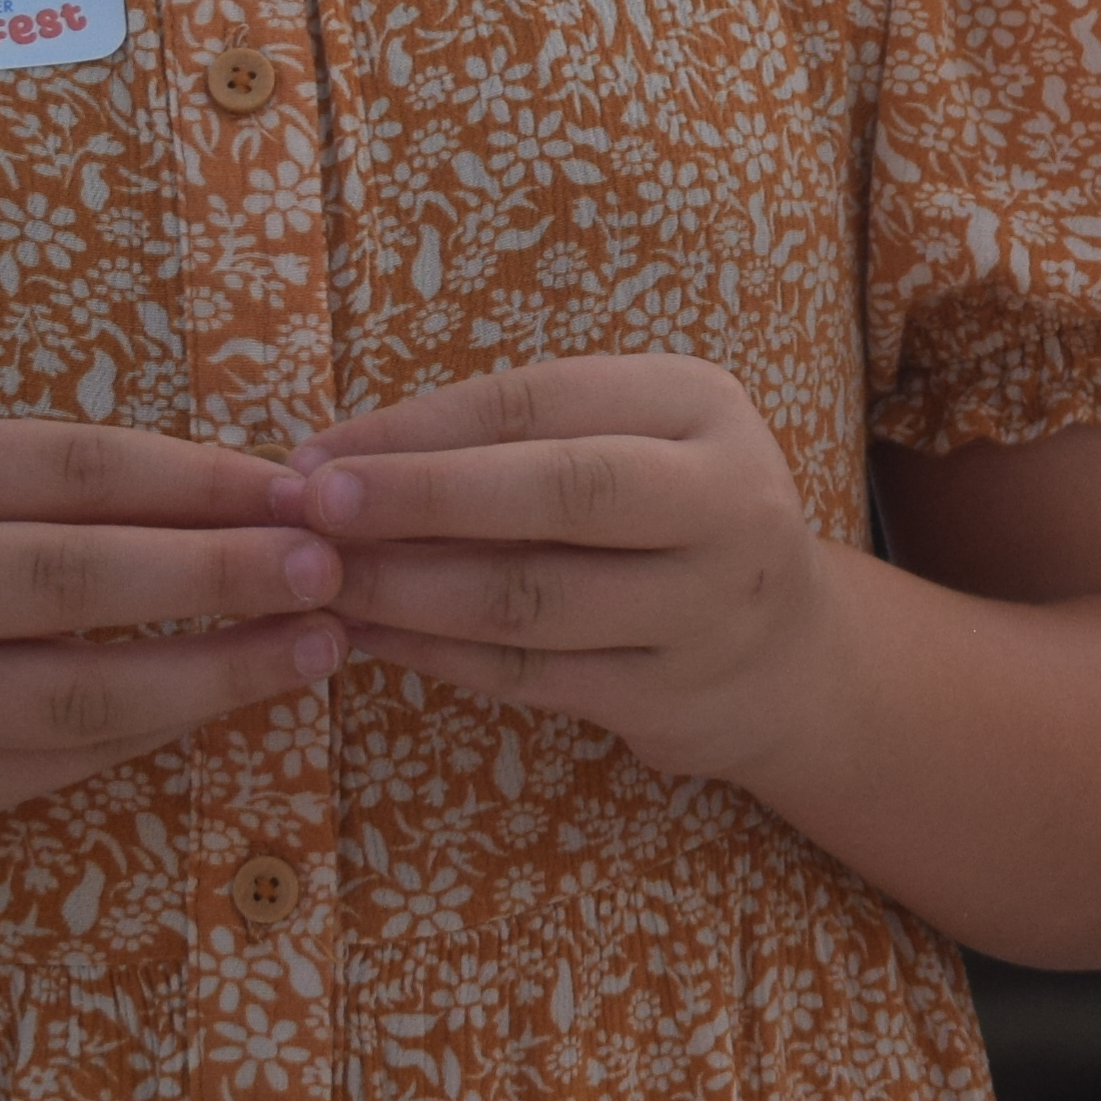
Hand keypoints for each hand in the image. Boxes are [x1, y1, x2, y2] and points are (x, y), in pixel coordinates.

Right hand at [0, 419, 333, 862]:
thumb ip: (66, 492)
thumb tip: (260, 487)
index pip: (70, 468)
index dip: (195, 478)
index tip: (300, 488)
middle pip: (74, 577)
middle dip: (217, 571)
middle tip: (327, 568)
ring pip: (78, 690)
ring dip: (215, 671)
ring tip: (318, 647)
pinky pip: (67, 758)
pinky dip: (165, 729)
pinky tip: (240, 702)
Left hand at [288, 355, 828, 786]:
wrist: (790, 652)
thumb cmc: (671, 518)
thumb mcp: (632, 440)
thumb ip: (519, 439)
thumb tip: (342, 457)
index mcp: (702, 406)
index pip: (539, 402)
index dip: (419, 428)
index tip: (317, 452)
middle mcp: (725, 500)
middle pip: (560, 492)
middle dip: (418, 497)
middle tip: (310, 509)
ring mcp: (707, 608)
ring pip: (534, 599)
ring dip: (408, 589)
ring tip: (320, 582)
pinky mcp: (674, 697)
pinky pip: (531, 675)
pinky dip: (437, 656)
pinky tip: (370, 636)